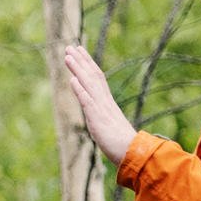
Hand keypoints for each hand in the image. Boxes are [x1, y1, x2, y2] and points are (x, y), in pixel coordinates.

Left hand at [62, 45, 136, 164]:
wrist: (132, 153)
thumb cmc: (122, 144)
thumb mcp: (108, 126)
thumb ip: (102, 117)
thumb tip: (96, 114)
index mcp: (107, 102)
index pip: (96, 78)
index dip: (87, 63)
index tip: (79, 51)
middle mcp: (104, 102)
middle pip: (92, 76)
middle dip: (80, 60)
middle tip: (69, 46)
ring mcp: (101, 109)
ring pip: (89, 84)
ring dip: (78, 69)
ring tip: (67, 56)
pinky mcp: (98, 119)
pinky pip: (88, 102)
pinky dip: (80, 90)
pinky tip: (72, 80)